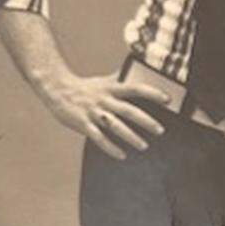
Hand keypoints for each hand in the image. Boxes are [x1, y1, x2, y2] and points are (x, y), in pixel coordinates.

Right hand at [44, 73, 167, 158]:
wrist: (56, 89)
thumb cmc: (86, 87)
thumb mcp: (105, 82)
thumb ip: (122, 80)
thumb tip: (140, 70)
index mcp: (111, 88)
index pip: (135, 88)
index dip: (152, 93)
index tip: (168, 99)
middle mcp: (104, 100)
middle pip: (128, 110)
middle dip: (146, 121)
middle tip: (161, 130)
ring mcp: (93, 112)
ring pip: (115, 126)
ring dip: (131, 137)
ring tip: (144, 146)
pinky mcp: (83, 124)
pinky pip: (98, 138)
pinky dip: (111, 148)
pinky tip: (122, 155)